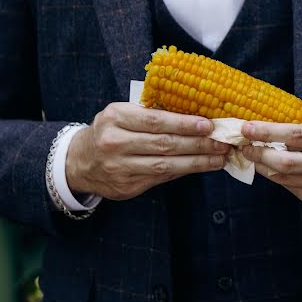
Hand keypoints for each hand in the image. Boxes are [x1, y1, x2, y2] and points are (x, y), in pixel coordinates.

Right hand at [66, 103, 230, 199]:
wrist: (79, 162)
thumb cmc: (110, 131)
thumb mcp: (122, 114)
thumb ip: (151, 114)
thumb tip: (196, 118)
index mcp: (115, 118)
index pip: (155, 120)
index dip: (184, 123)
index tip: (209, 125)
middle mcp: (115, 143)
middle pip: (164, 144)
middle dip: (198, 144)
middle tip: (222, 142)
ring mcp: (120, 167)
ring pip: (166, 165)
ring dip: (197, 161)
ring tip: (219, 157)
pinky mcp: (127, 186)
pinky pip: (161, 177)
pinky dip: (185, 171)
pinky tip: (202, 166)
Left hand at [240, 114, 301, 220]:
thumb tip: (282, 109)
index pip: (296, 135)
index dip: (267, 131)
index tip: (247, 126)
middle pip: (285, 162)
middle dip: (258, 153)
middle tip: (243, 144)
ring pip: (284, 178)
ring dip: (264, 166)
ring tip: (253, 154)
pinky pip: (292, 189)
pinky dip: (279, 178)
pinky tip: (274, 169)